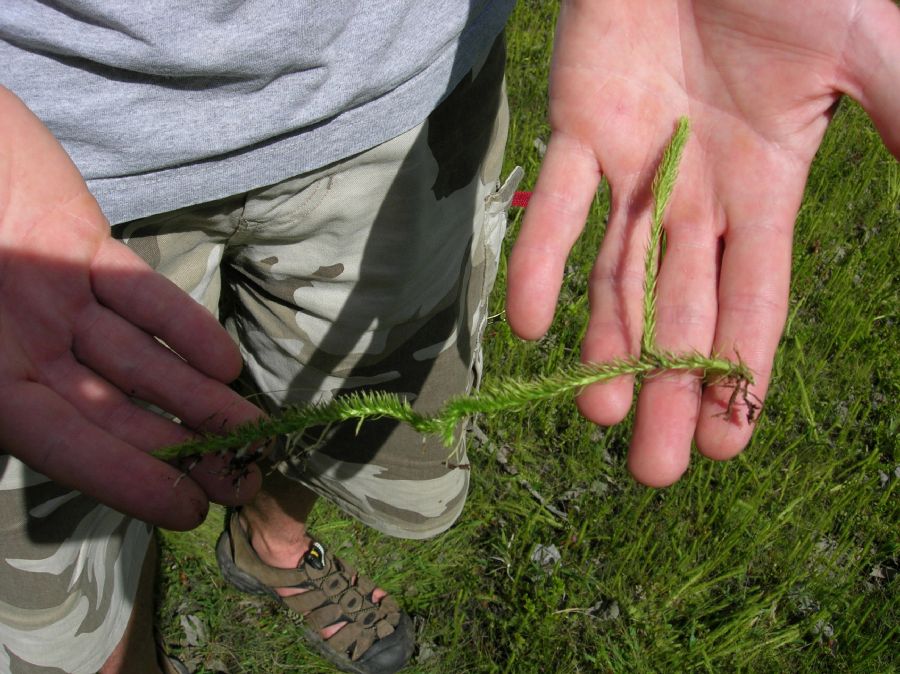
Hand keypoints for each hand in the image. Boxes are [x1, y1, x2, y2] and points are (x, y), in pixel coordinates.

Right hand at [0, 88, 263, 528]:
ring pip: (138, 360)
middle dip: (182, 451)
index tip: (191, 511)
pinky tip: (224, 363)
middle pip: (116, 413)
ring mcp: (57, 301)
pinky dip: (181, 325)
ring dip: (199, 397)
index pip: (66, 447)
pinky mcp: (83, 248)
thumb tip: (33, 425)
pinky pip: (140, 294)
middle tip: (246, 480)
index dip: (130, 482)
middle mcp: (25, 350)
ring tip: (255, 431)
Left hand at [506, 0, 899, 484]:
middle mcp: (696, 193)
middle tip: (654, 471)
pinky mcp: (576, 127)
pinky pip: (553, 204)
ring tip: (595, 417)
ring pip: (615, 274)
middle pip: (681, 310)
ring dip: (605, 346)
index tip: (725, 442)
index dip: (739, 371)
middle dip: (669, 389)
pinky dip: (540, 261)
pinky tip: (532, 325)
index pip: (755, 300)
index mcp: (766, 187)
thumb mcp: (868, 52)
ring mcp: (633, 165)